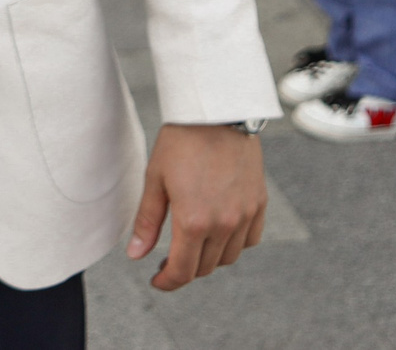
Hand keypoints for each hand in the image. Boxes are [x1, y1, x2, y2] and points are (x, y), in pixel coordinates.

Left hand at [128, 125, 267, 290]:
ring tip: (192, 245)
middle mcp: (223, 224)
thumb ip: (147, 222)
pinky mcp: (259, 204)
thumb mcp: (155, 179)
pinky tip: (219, 233)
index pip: (183, 271)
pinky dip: (234, 244)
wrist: (217, 113)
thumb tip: (135, 255)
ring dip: (208, 259)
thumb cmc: (181, 141)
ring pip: (228, 257)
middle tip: (168, 260)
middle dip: (184, 269)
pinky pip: (250, 240)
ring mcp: (245, 215)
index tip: (158, 281)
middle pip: (204, 267)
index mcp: (193, 221)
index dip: (168, 282)